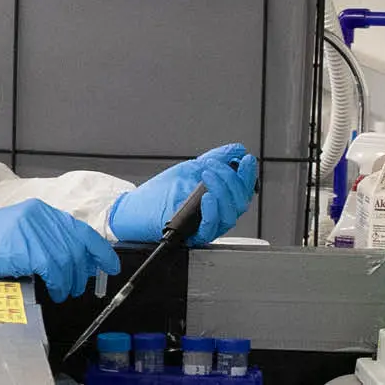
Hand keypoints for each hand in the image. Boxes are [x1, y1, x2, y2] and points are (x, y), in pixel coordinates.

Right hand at [0, 198, 120, 301]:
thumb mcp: (19, 232)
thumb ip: (45, 238)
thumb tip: (76, 260)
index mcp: (39, 210)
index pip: (80, 228)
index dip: (99, 249)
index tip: (109, 265)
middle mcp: (39, 215)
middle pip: (77, 246)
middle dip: (82, 271)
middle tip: (78, 287)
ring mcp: (32, 230)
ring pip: (67, 260)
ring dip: (69, 281)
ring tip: (63, 292)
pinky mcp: (25, 247)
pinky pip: (53, 269)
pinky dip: (58, 283)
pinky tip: (54, 290)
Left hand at [109, 143, 259, 245]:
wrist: (135, 208)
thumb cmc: (160, 192)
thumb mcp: (189, 169)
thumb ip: (214, 159)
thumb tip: (236, 150)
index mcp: (220, 200)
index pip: (243, 190)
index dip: (248, 175)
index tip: (246, 159)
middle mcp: (217, 214)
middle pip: (240, 203)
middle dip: (231, 180)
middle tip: (213, 165)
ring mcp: (206, 226)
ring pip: (230, 215)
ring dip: (222, 191)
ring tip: (207, 174)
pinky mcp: (194, 235)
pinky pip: (211, 227)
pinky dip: (212, 211)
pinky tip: (207, 197)